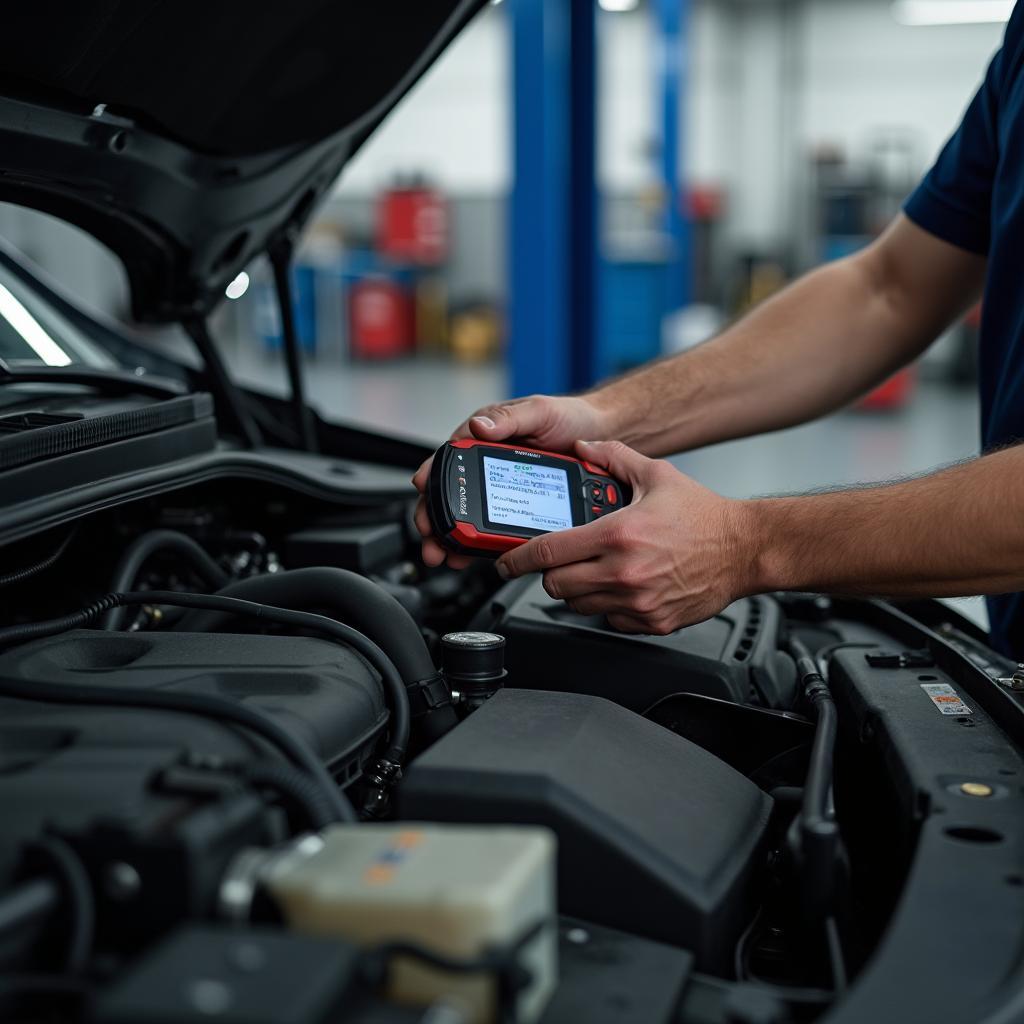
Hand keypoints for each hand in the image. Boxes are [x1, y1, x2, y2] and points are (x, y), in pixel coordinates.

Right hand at [411, 394, 613, 567]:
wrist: (603, 437)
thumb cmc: (571, 418)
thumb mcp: (540, 412)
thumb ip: (509, 419)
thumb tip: (481, 426)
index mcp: (487, 435)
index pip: (451, 457)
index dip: (433, 474)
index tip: (422, 488)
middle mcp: (489, 461)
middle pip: (454, 492)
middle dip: (436, 516)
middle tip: (430, 536)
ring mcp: (502, 485)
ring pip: (469, 513)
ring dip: (453, 536)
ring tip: (445, 555)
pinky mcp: (517, 503)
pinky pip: (493, 523)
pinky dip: (479, 542)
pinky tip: (470, 556)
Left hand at [494, 440, 753, 633]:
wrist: (744, 549)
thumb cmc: (704, 515)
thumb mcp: (656, 475)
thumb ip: (613, 457)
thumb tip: (584, 448)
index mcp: (617, 535)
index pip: (549, 551)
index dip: (517, 559)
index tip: (504, 562)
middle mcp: (623, 572)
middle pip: (556, 585)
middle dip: (550, 573)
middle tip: (559, 561)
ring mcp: (636, 601)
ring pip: (578, 606)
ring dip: (576, 590)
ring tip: (594, 570)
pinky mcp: (651, 621)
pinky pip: (608, 619)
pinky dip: (605, 606)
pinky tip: (620, 585)